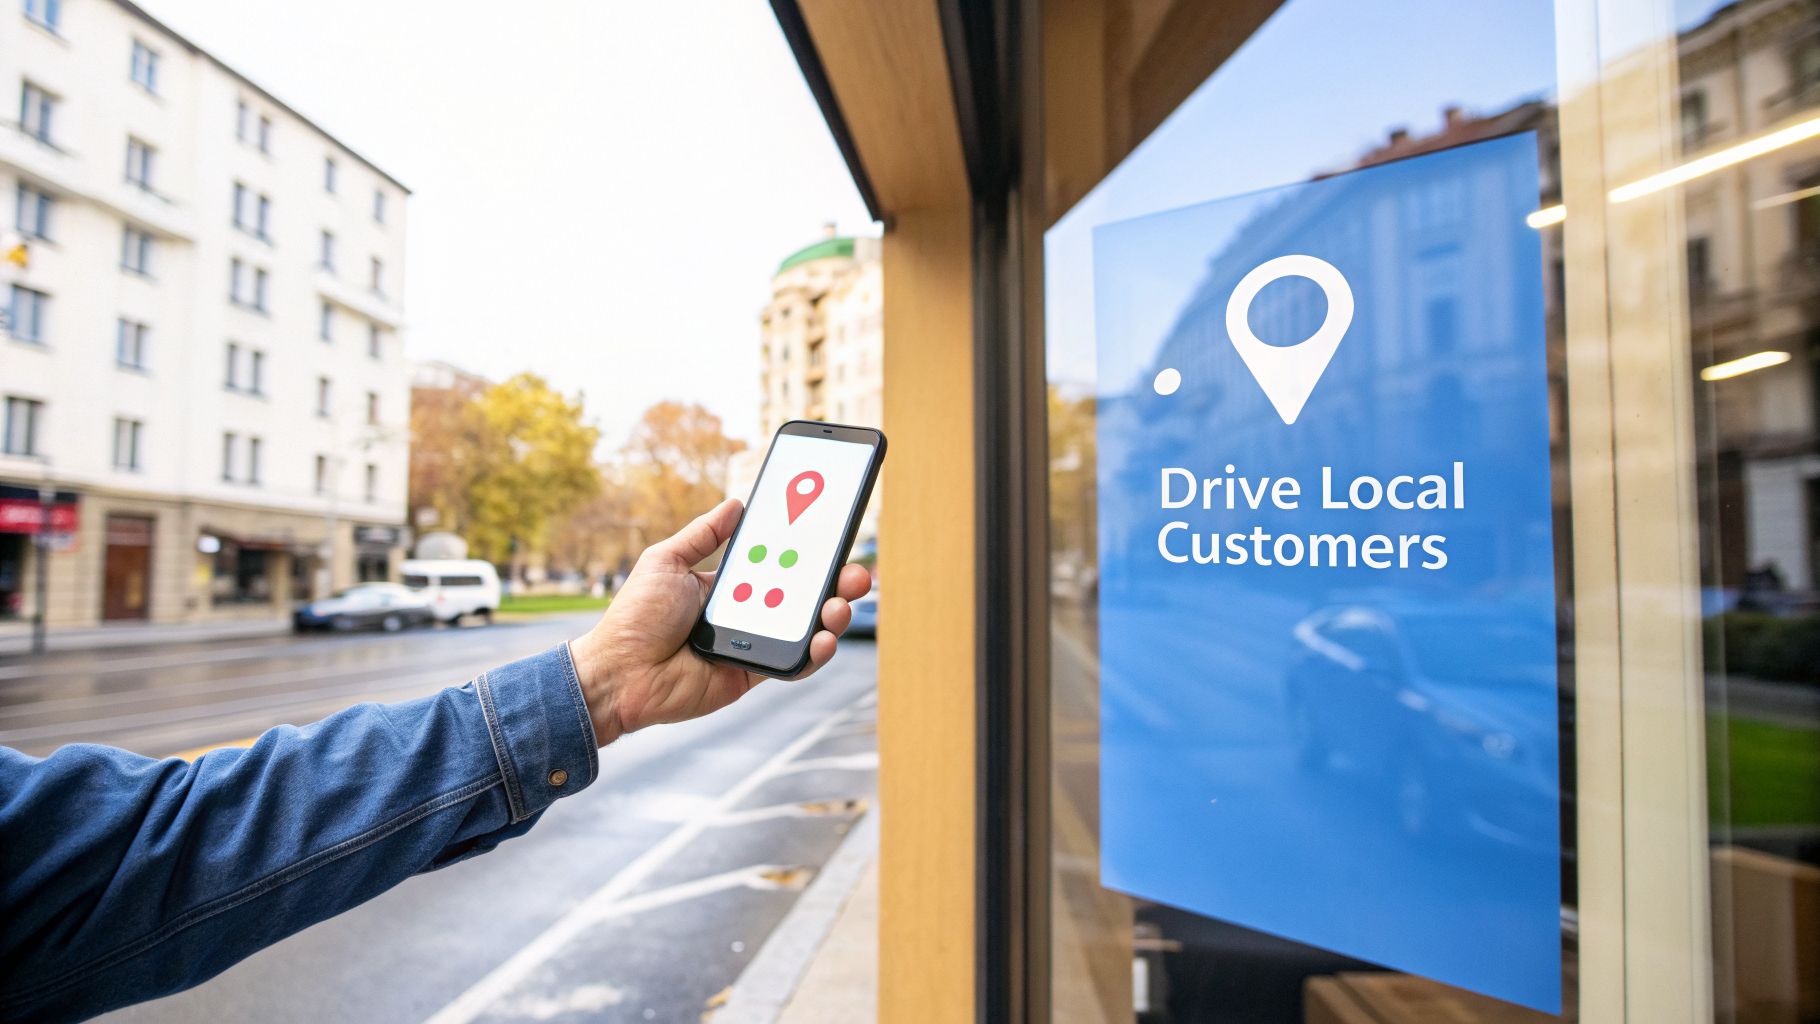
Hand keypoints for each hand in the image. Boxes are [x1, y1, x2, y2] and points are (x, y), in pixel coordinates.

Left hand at [567, 498, 872, 746]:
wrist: (618, 671)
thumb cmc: (635, 617)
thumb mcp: (666, 561)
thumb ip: (703, 535)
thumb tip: (736, 503)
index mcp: (729, 584)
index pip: (779, 563)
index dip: (808, 552)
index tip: (834, 533)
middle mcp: (746, 612)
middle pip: (802, 594)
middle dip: (835, 581)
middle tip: (857, 570)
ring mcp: (753, 644)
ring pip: (806, 627)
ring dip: (832, 612)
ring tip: (841, 600)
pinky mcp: (754, 674)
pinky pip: (793, 663)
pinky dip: (815, 651)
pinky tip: (825, 636)